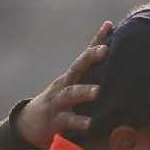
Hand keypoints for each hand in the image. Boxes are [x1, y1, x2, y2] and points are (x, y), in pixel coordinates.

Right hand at [16, 21, 112, 147]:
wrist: (30, 123)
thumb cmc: (62, 103)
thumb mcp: (76, 88)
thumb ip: (94, 79)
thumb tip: (119, 68)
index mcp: (73, 76)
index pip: (86, 55)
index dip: (97, 40)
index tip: (109, 25)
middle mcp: (64, 84)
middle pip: (77, 67)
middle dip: (90, 57)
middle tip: (105, 50)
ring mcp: (58, 101)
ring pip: (70, 94)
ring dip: (83, 91)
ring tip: (97, 92)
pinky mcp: (55, 120)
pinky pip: (67, 121)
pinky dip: (78, 122)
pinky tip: (89, 124)